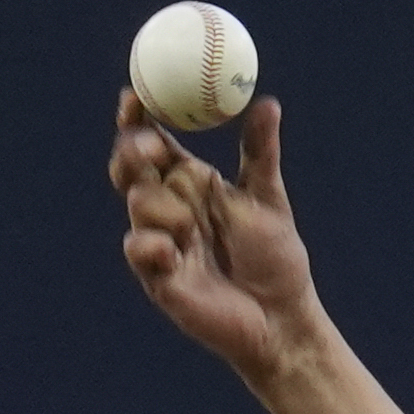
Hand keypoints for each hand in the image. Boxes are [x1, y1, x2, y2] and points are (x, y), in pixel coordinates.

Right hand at [109, 91, 318, 382]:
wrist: (282, 318)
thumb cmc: (277, 259)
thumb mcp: (269, 199)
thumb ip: (260, 152)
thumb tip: (268, 103)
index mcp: (190, 182)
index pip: (153, 141)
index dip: (138, 117)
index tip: (135, 96)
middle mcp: (169, 206)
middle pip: (131, 166)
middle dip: (133, 152)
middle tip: (148, 148)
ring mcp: (160, 240)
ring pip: (138, 204)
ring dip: (160, 207)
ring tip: (190, 227)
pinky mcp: (157, 277)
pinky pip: (139, 248)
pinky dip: (153, 244)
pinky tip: (172, 251)